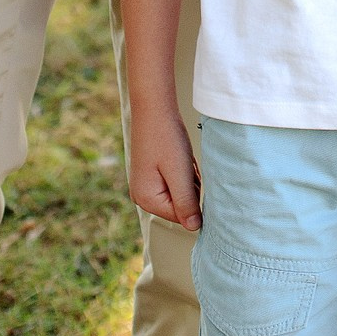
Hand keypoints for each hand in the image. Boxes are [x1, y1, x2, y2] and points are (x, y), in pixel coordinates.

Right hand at [129, 103, 201, 230]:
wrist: (154, 107)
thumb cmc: (166, 138)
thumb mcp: (180, 173)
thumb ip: (187, 203)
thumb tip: (195, 228)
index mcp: (146, 200)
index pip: (181, 216)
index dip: (194, 198)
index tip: (192, 176)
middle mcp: (141, 196)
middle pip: (180, 205)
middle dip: (190, 187)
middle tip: (186, 165)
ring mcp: (145, 185)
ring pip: (180, 192)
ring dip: (188, 178)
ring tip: (182, 158)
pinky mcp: (151, 174)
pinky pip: (175, 181)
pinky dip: (183, 170)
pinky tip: (179, 155)